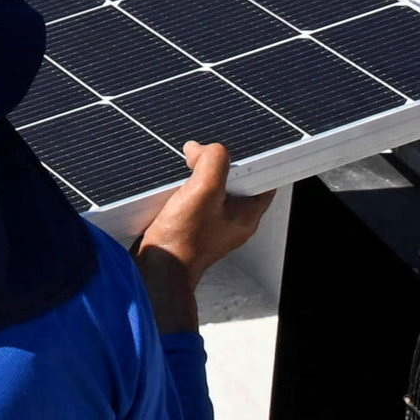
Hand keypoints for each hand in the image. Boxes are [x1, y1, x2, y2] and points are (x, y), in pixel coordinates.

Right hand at [132, 143, 265, 327]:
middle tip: (200, 160)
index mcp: (247, 214)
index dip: (250, 159)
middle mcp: (233, 221)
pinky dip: (184, 191)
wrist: (156, 270)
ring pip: (212, 190)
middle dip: (217, 165)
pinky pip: (194, 201)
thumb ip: (213, 161)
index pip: (262, 179)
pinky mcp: (193, 229)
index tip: (233, 150)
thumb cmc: (182, 241)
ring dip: (197, 177)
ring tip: (185, 175)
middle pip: (234, 180)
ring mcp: (212, 226)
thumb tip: (203, 149)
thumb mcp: (203, 191)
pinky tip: (172, 191)